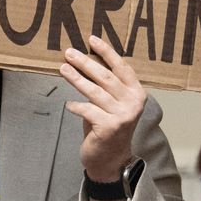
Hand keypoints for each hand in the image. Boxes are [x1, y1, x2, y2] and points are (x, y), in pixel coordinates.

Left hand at [59, 35, 144, 182]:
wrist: (111, 160)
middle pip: (105, 76)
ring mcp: (122, 115)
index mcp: (137, 93)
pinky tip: (68, 105)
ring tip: (63, 69)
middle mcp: (133, 103)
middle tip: (69, 53)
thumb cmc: (109, 127)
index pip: (122, 67)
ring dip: (76, 78)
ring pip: (94, 91)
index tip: (91, 40)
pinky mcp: (108, 127)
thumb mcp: (113, 104)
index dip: (106, 52)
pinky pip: (87, 110)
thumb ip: (107, 86)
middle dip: (85, 62)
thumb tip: (85, 60)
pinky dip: (75, 107)